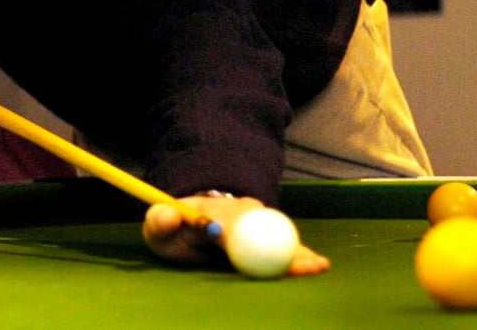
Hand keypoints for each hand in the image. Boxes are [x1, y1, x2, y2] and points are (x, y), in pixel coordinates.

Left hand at [142, 195, 329, 275]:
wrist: (192, 218)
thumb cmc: (175, 228)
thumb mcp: (159, 226)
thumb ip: (159, 221)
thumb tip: (168, 214)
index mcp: (213, 211)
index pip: (227, 224)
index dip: (237, 235)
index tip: (250, 248)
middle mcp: (240, 212)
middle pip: (261, 228)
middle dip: (277, 245)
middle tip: (300, 262)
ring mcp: (256, 219)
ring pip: (276, 235)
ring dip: (295, 251)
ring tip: (318, 265)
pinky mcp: (265, 230)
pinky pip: (282, 243)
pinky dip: (297, 254)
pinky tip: (316, 264)